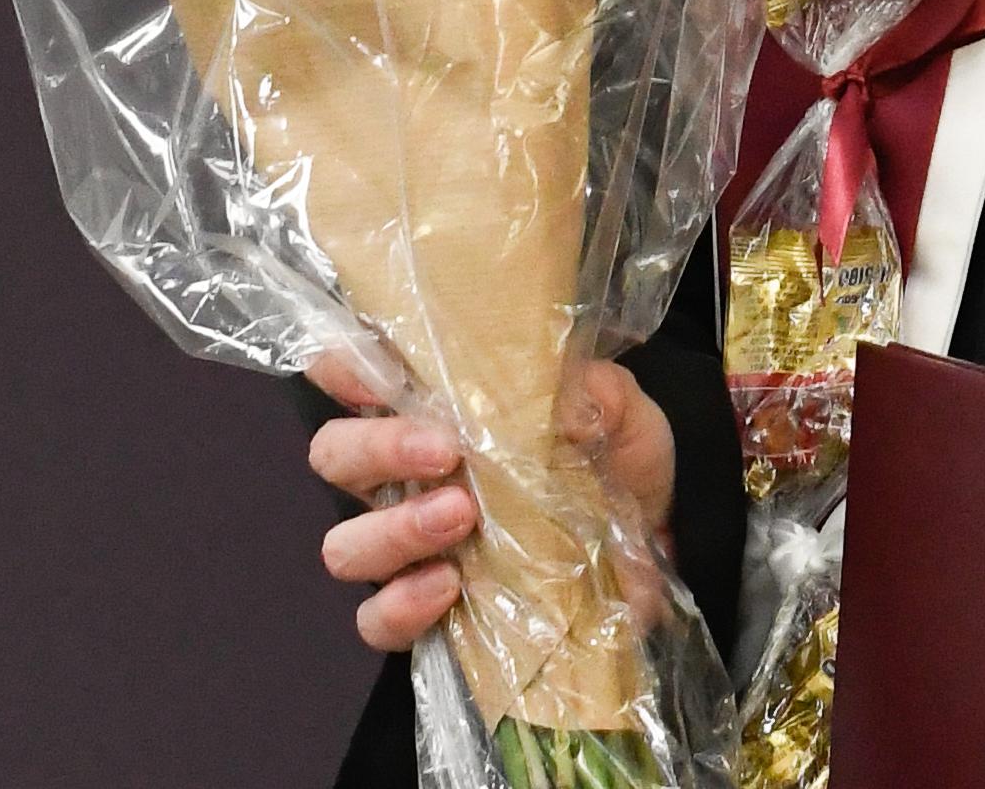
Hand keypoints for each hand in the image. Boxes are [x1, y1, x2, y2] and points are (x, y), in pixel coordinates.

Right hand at [307, 355, 676, 655]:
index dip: (345, 365)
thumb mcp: (624, 417)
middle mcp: (407, 476)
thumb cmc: (618, 469)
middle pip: (334, 454)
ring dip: (394, 529)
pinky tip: (450, 586)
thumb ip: (599, 393)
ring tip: (461, 517)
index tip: (370, 369)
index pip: (359, 374)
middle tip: (445, 452)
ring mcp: (408, 548)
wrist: (650, 558)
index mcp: (440, 413)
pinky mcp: (425, 614)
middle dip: (376, 447)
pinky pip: (376, 620)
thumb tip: (566, 396)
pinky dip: (402, 605)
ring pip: (345, 543)